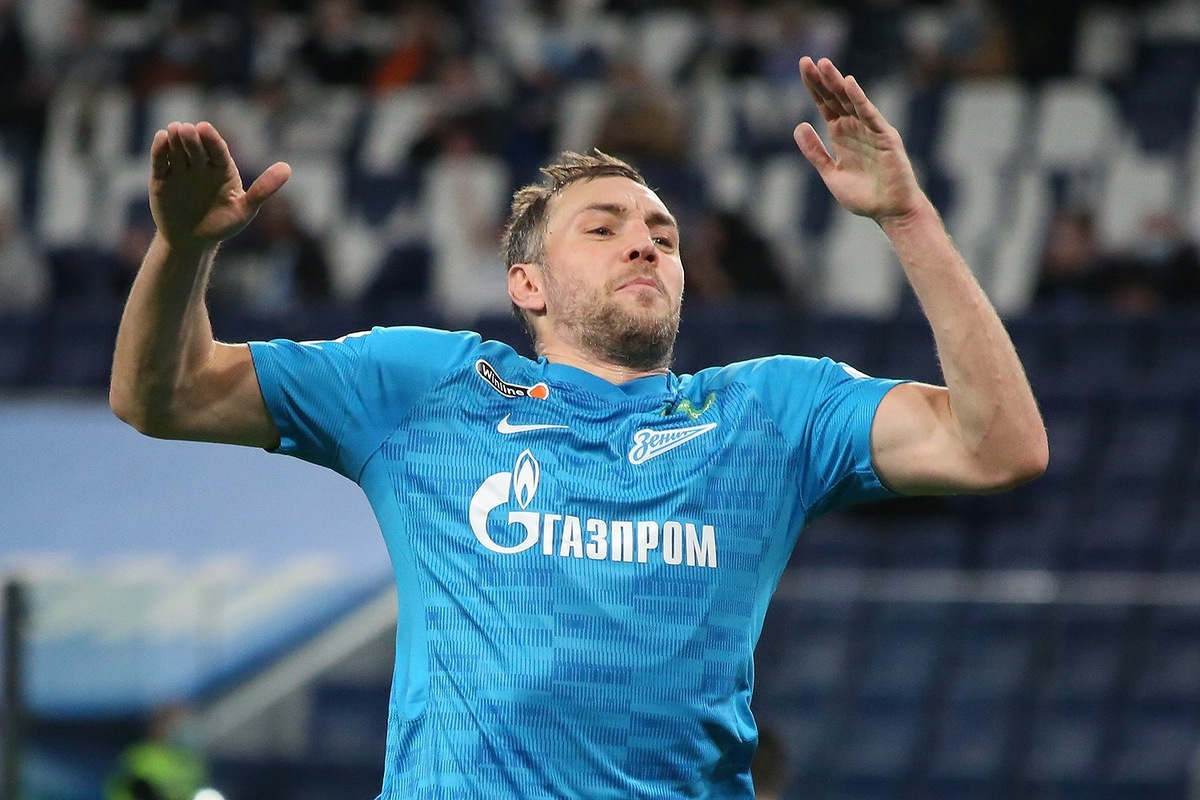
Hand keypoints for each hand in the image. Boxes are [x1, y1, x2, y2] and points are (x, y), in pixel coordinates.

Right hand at [149, 121, 290, 249]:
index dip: (211, 139)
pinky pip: (160, 162)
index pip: (217, 150)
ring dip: (175, 140)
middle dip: (192, 138)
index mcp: (222, 169)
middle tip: (188, 129)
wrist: (193, 242)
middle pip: (196, 148)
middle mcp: (201, 165)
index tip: (205, 128)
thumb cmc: (223, 225)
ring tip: (174, 130)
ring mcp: (181, 170)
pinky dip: (159, 150)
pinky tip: (160, 138)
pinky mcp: (162, 178)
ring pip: (177, 151)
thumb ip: (263, 189)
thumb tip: (287, 168)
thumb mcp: (245, 210)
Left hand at [793, 57, 925, 226]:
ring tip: (823, 64)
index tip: (803, 67)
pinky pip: (870, 114)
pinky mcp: (885, 137)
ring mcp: (870, 130)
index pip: (825, 105)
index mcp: (841, 135)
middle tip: (806, 60)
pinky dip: (859, 99)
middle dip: (821, 80)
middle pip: (835, 98)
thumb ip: (815, 152)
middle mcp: (855, 128)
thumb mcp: (831, 173)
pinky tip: (848, 83)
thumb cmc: (864, 196)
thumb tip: (798, 126)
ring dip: (837, 83)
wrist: (890, 211)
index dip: (814, 87)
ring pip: (851, 102)